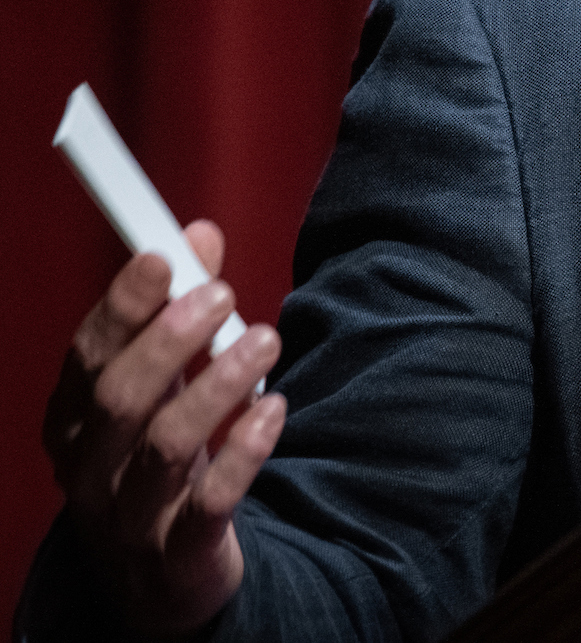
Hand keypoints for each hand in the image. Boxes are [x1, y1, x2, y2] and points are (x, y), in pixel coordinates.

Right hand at [43, 221, 285, 635]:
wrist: (159, 577)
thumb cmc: (157, 460)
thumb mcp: (163, 385)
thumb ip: (180, 310)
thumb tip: (199, 235)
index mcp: (75, 421)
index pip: (87, 357)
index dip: (122, 305)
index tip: (162, 255)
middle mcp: (92, 468)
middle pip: (118, 400)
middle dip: (168, 341)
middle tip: (223, 294)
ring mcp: (131, 515)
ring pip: (165, 448)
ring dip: (217, 387)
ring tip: (265, 339)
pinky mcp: (179, 553)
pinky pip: (208, 505)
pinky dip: (243, 454)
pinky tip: (273, 410)